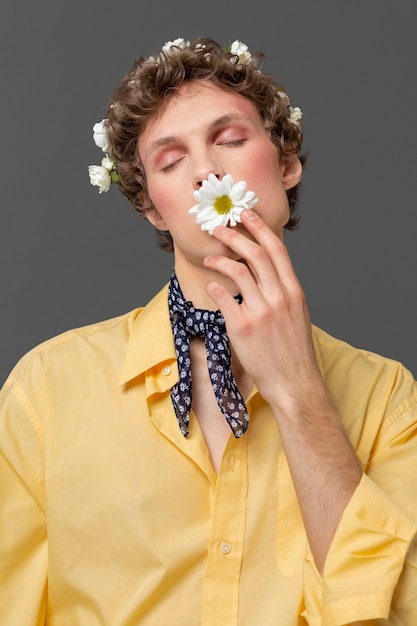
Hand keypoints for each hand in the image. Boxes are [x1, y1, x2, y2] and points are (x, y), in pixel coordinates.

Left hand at [204, 209, 361, 571]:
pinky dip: (216, 286)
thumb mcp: (297, 316)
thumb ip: (283, 292)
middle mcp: (279, 297)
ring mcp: (261, 311)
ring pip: (238, 272)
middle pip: (255, 254)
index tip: (246, 216)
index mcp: (294, 291)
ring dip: (220, 259)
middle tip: (220, 227)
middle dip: (236, 235)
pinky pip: (224, 297)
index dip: (260, 229)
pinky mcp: (242, 327)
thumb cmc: (294, 352)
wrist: (294, 382)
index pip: (277, 250)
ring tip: (210, 256)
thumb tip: (266, 275)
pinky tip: (211, 284)